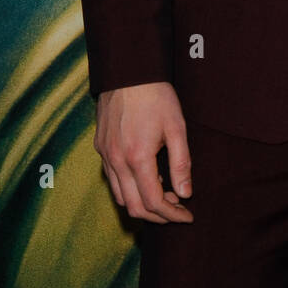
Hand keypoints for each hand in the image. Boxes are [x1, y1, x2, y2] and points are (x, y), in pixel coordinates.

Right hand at [94, 81, 193, 223]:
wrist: (128, 71)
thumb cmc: (156, 96)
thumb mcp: (177, 127)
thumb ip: (181, 163)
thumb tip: (185, 194)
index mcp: (137, 158)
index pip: (154, 202)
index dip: (172, 215)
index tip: (187, 215)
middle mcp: (116, 161)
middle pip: (134, 207)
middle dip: (158, 216)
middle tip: (177, 210)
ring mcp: (105, 155)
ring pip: (120, 197)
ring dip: (142, 204)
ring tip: (164, 195)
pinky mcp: (100, 147)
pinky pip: (112, 180)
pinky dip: (129, 189)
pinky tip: (146, 178)